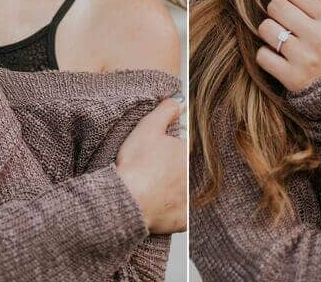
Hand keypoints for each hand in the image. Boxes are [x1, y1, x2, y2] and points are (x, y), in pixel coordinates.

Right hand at [115, 98, 185, 234]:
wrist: (127, 201)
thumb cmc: (136, 165)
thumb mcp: (148, 127)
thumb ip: (166, 110)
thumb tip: (179, 99)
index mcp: (188, 153)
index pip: (186, 145)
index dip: (171, 147)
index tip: (159, 152)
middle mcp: (194, 176)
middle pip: (187, 168)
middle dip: (175, 168)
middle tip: (155, 170)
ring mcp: (190, 200)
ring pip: (186, 190)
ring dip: (175, 189)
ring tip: (155, 187)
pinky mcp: (183, 220)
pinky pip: (182, 214)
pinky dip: (173, 211)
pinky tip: (160, 205)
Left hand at [255, 0, 320, 92]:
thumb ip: (314, 7)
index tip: (290, 4)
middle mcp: (318, 37)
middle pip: (275, 6)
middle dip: (276, 11)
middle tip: (282, 21)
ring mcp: (304, 58)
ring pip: (265, 28)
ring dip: (269, 32)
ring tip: (280, 39)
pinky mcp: (292, 78)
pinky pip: (262, 55)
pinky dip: (266, 55)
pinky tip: (278, 57)